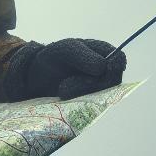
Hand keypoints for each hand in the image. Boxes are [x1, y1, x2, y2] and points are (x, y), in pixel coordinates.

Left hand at [5, 38, 126, 100]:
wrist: (36, 75)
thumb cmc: (54, 57)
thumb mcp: (66, 51)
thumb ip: (84, 57)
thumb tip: (103, 67)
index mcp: (103, 52)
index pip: (118, 59)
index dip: (114, 66)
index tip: (100, 71)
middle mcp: (105, 71)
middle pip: (113, 80)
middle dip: (91, 84)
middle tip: (67, 84)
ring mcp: (98, 86)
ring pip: (102, 95)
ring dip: (81, 93)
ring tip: (62, 89)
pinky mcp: (89, 100)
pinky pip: (91, 104)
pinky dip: (78, 101)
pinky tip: (63, 95)